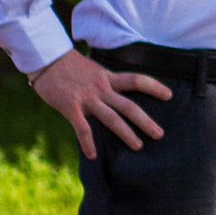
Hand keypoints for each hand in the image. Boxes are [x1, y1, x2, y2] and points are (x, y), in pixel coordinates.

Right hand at [30, 48, 169, 157]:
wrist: (46, 59)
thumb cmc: (68, 66)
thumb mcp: (92, 69)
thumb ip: (104, 82)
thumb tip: (114, 93)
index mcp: (108, 78)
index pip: (136, 81)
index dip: (154, 87)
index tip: (169, 95)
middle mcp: (101, 88)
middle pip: (129, 106)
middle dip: (145, 121)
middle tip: (159, 134)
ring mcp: (87, 98)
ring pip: (112, 119)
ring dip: (126, 133)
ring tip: (138, 146)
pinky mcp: (71, 107)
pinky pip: (82, 128)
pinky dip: (88, 143)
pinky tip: (93, 155)